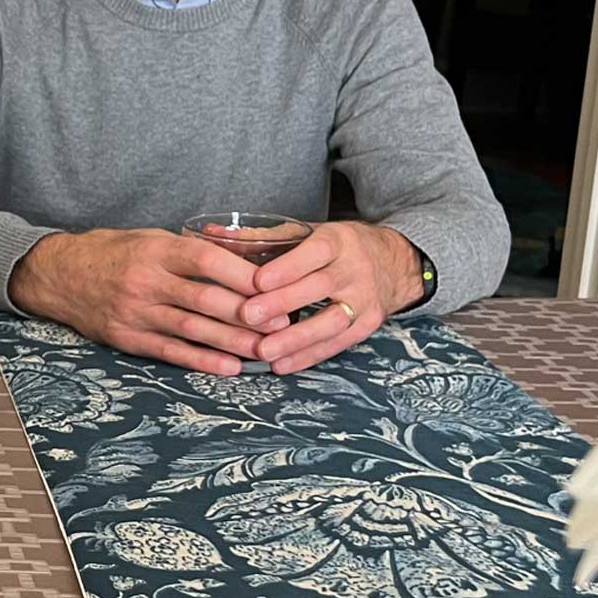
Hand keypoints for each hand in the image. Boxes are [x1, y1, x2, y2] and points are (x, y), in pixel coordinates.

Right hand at [8, 229, 266, 374]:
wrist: (58, 275)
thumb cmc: (112, 252)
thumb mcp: (149, 238)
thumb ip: (189, 250)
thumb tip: (241, 259)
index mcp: (155, 250)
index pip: (206, 260)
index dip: (242, 275)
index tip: (275, 285)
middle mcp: (146, 281)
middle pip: (206, 299)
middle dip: (248, 314)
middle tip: (283, 324)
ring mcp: (136, 312)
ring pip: (193, 329)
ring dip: (234, 342)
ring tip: (266, 350)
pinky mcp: (128, 338)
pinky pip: (171, 352)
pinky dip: (202, 361)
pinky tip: (230, 368)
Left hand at [236, 223, 422, 374]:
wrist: (389, 263)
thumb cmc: (332, 248)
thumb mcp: (305, 233)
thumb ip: (260, 237)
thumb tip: (208, 234)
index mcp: (338, 240)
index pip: (314, 252)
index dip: (286, 268)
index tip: (257, 281)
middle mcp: (355, 268)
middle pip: (320, 287)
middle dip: (282, 303)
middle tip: (249, 316)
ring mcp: (366, 299)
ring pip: (332, 321)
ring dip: (296, 339)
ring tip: (264, 351)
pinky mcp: (369, 324)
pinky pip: (338, 344)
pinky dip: (309, 356)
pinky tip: (282, 364)